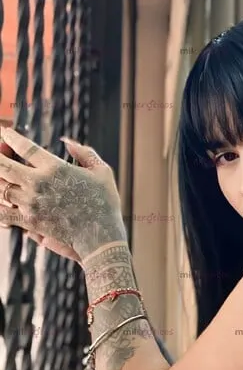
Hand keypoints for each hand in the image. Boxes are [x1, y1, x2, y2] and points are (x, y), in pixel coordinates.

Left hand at [0, 128, 126, 261]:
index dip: (11, 137)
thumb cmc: (105, 203)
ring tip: (1, 174)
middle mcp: (39, 183)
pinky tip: (1, 199)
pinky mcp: (29, 221)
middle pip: (3, 165)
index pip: (25, 147)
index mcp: (56, 168)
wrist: (101, 236)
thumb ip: (85, 152)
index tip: (6, 133)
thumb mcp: (102, 172)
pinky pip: (3, 211)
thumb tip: (66, 141)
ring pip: (0, 187)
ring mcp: (31, 203)